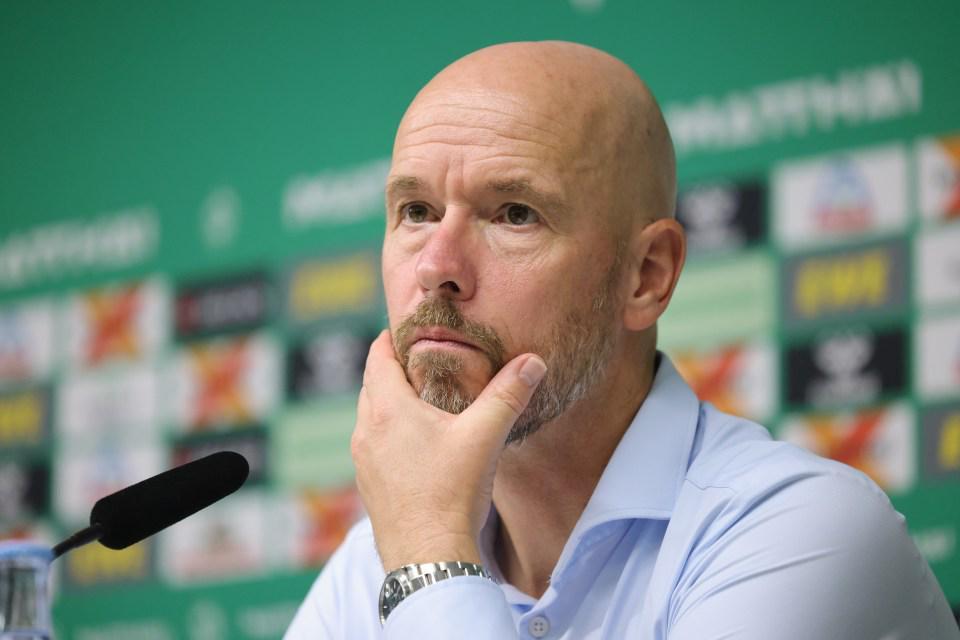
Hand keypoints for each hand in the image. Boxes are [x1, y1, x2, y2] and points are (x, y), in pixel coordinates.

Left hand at [351, 330, 546, 570]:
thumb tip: (533, 361)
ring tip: (420, 402)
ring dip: (388, 404)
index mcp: (387, 409)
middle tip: (419, 362)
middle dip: (392, 370)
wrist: (428, 558)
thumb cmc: (451, 494)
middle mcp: (366, 431)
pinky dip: (389, 435)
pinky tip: (416, 447)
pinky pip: (373, 447)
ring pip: (370, 418)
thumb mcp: (484, 437)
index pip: (377, 357)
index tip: (406, 331)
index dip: (390, 340)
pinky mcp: (369, 487)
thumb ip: (508, 394)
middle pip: (371, 385)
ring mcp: (363, 462)